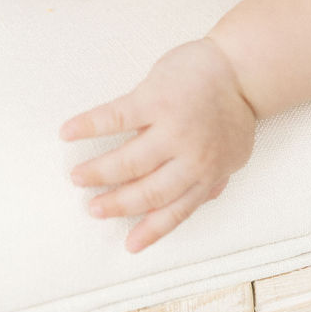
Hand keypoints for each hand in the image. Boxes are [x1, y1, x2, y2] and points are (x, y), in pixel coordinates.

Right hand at [61, 39, 256, 252]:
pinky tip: (69, 132)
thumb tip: (205, 198)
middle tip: (93, 208)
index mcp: (207, 172)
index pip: (175, 210)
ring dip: (99, 172)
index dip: (150, 230)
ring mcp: (171, 126)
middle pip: (146, 191)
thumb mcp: (235, 151)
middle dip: (116, 204)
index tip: (129, 245)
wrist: (241, 65)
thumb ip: (216, 175)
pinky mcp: (155, 97)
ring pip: (127, 161)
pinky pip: (115, 117)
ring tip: (79, 176)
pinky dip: (88, 125)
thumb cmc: (234, 107)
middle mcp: (190, 155)